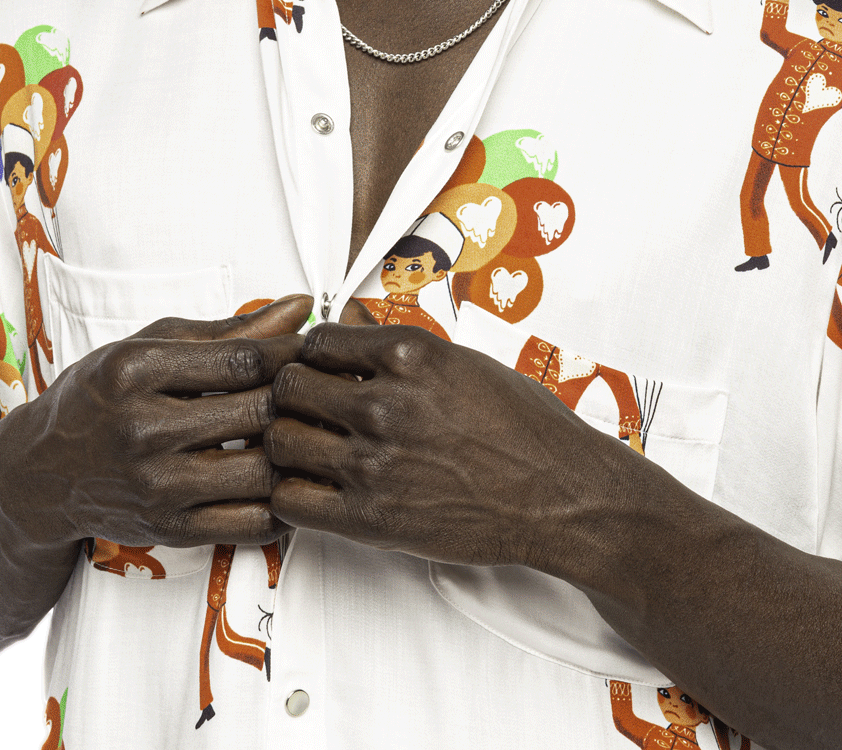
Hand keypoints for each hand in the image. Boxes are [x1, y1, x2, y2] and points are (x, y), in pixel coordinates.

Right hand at [0, 293, 312, 551]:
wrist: (41, 473)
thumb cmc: (103, 397)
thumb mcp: (152, 346)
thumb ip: (229, 331)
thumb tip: (301, 308)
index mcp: (136, 372)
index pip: (241, 360)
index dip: (290, 354)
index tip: (312, 351)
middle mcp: (142, 430)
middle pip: (256, 412)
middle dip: (301, 399)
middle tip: (325, 392)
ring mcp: (156, 485)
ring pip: (261, 470)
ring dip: (297, 453)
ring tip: (312, 434)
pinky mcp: (168, 530)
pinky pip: (249, 523)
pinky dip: (283, 504)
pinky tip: (287, 481)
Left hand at [265, 322, 612, 571]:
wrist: (559, 493)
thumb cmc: (524, 428)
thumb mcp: (465, 361)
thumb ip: (402, 348)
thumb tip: (351, 324)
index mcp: (411, 354)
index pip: (316, 340)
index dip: (309, 353)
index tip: (316, 366)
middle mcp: (386, 403)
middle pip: (288, 386)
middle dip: (290, 394)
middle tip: (304, 407)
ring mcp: (375, 462)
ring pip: (282, 440)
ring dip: (288, 442)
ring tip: (308, 446)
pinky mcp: (372, 518)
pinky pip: (294, 501)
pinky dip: (292, 494)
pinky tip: (312, 488)